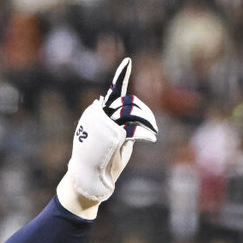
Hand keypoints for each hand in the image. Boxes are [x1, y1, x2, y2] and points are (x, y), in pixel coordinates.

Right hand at [59, 58, 158, 214]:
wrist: (89, 179)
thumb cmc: (102, 161)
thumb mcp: (112, 140)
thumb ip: (118, 124)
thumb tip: (121, 113)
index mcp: (98, 114)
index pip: (114, 92)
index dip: (121, 77)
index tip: (127, 63)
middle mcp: (101, 115)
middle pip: (128, 103)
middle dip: (143, 112)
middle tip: (152, 125)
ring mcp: (106, 124)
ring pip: (132, 112)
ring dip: (146, 120)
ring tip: (153, 131)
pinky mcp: (113, 135)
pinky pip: (134, 128)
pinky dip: (145, 132)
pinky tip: (151, 138)